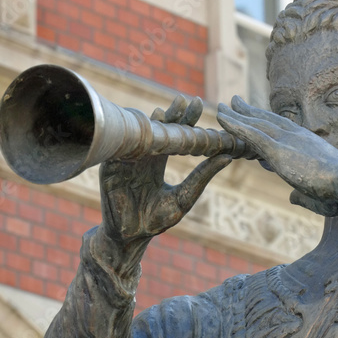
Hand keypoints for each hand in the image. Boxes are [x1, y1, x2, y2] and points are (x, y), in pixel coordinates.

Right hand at [100, 95, 231, 243]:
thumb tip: (228, 157)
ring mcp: (124, 161)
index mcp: (157, 162)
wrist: (130, 236)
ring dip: (149, 124)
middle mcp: (141, 157)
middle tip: (184, 100)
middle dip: (170, 115)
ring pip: (138, 136)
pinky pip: (116, 150)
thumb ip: (202, 176)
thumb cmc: (156, 220)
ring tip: (162, 112)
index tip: (198, 103)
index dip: (185, 119)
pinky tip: (137, 131)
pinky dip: (126, 140)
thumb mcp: (185, 197)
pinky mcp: (109, 168)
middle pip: (157, 130)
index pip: (173, 135)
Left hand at [217, 97, 337, 213]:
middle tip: (234, 102)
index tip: (255, 119)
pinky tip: (220, 116)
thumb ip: (302, 194)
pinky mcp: (278, 148)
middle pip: (268, 120)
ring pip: (256, 123)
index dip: (267, 124)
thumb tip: (292, 197)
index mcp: (307, 144)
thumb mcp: (317, 194)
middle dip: (250, 111)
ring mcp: (286, 140)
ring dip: (236, 114)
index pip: (283, 130)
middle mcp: (297, 136)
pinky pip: (250, 132)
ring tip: (221, 106)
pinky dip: (234, 123)